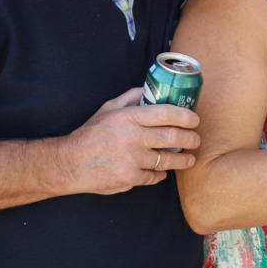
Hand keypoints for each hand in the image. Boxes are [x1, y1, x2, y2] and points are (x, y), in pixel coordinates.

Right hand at [57, 87, 200, 193]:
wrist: (70, 163)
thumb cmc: (90, 134)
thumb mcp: (108, 109)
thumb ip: (130, 98)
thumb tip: (149, 89)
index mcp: (129, 118)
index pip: (166, 113)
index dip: (186, 116)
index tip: (195, 120)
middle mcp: (133, 138)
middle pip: (173, 137)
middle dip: (191, 139)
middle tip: (196, 140)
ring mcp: (133, 160)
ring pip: (167, 160)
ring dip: (183, 160)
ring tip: (190, 159)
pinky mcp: (130, 178)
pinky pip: (154, 176)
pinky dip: (160, 174)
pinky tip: (163, 171)